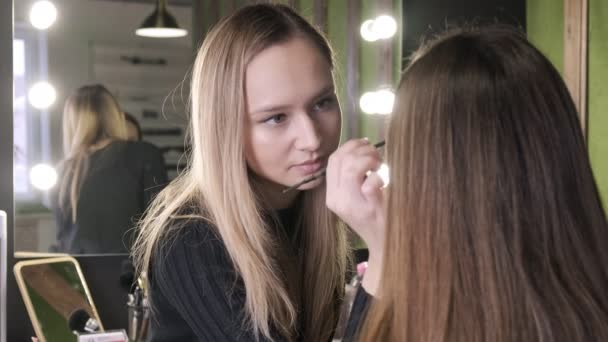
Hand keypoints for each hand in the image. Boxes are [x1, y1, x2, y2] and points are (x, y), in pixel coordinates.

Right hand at [325, 139, 385, 253]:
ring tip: (380, 165)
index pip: (333, 161)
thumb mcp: (355, 198)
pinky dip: (380, 176)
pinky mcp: (368, 208)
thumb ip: (352, 176)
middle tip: (377, 156)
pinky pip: (370, 182)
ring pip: (350, 167)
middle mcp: (337, 200)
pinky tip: (385, 181)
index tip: (365, 144)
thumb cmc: (374, 218)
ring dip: (369, 158)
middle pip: (340, 160)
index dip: (349, 146)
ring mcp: (352, 205)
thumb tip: (360, 146)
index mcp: (332, 196)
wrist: (385, 246)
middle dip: (360, 149)